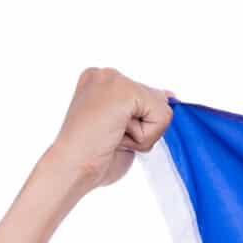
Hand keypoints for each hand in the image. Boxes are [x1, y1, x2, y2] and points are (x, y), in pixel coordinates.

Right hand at [42, 67, 173, 194]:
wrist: (72, 168)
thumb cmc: (93, 156)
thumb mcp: (125, 128)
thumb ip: (145, 108)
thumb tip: (170, 96)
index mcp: (102, 82)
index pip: (147, 98)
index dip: (140, 125)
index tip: (110, 133)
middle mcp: (106, 74)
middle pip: (158, 101)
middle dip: (144, 129)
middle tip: (112, 137)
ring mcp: (113, 79)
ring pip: (162, 109)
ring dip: (144, 135)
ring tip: (114, 137)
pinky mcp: (124, 90)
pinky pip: (162, 116)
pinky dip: (146, 137)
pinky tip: (118, 136)